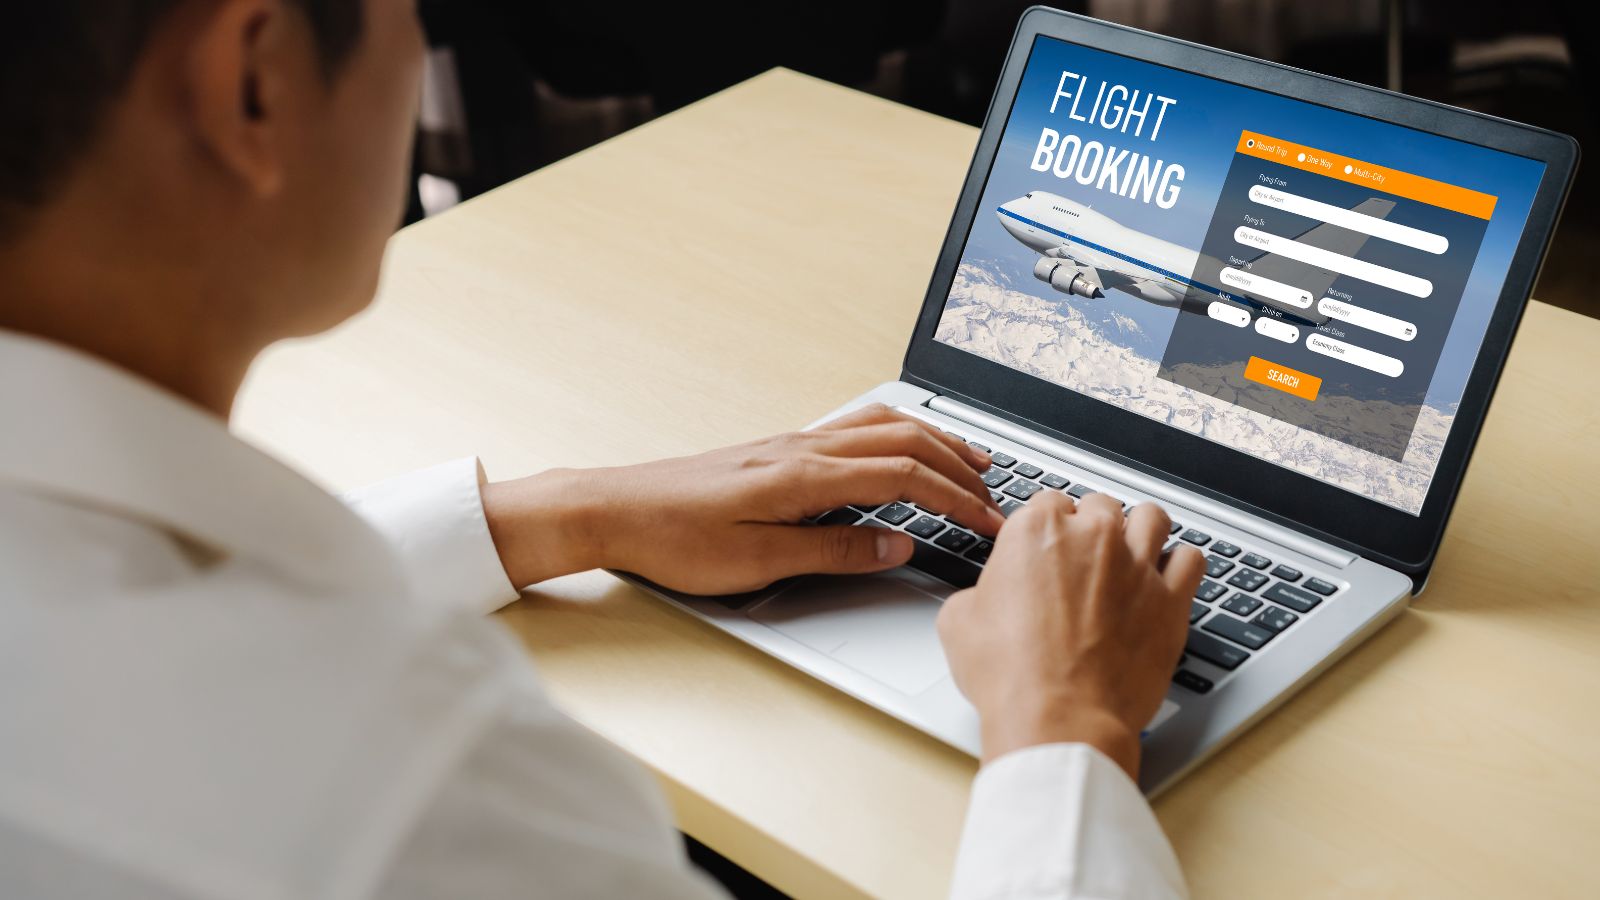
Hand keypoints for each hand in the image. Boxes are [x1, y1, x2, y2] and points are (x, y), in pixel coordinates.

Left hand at [481, 404, 1005, 593]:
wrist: (616, 510)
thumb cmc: (676, 539)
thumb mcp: (760, 562)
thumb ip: (835, 551)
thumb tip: (898, 544)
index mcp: (807, 476)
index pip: (905, 477)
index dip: (956, 499)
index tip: (991, 523)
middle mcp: (805, 449)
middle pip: (904, 440)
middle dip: (958, 464)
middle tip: (996, 494)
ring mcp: (791, 444)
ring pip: (881, 426)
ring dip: (932, 439)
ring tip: (967, 459)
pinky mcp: (776, 450)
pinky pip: (854, 429)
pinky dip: (895, 434)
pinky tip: (898, 449)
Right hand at [936, 491, 1204, 775]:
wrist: (1058, 720)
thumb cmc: (1011, 676)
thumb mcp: (960, 623)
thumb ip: (978, 592)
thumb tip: (983, 597)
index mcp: (1037, 531)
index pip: (1046, 502)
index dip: (1045, 528)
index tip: (1045, 548)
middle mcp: (1091, 537)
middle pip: (1099, 505)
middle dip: (1091, 527)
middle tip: (1082, 558)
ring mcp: (1136, 565)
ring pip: (1151, 518)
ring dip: (1140, 530)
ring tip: (1131, 552)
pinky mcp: (1170, 600)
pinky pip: (1191, 560)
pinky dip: (1180, 566)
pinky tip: (1167, 580)